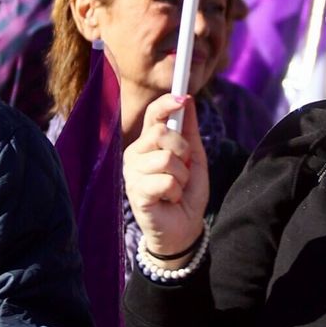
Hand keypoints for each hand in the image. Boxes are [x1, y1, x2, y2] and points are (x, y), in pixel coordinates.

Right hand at [123, 94, 209, 259]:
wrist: (184, 228)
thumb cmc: (186, 192)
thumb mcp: (194, 157)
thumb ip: (189, 130)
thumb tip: (188, 98)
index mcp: (147, 144)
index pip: (152, 115)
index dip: (167, 104)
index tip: (183, 98)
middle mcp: (135, 155)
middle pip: (160, 133)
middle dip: (182, 151)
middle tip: (183, 169)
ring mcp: (132, 174)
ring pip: (166, 158)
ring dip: (181, 176)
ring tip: (176, 189)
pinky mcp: (136, 192)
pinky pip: (165, 181)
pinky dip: (176, 192)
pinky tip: (170, 200)